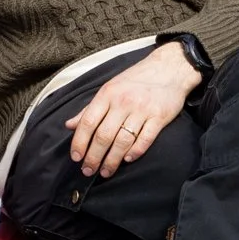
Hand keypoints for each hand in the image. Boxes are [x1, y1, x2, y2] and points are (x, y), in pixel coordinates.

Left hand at [66, 43, 200, 179]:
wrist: (169, 68)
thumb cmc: (136, 80)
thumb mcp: (109, 88)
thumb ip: (89, 109)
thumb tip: (69, 125)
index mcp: (107, 94)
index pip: (87, 122)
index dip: (79, 142)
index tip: (76, 158)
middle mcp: (123, 102)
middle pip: (103, 135)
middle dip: (94, 157)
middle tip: (88, 171)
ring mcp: (142, 109)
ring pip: (122, 141)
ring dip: (112, 160)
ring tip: (106, 171)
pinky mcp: (159, 117)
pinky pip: (145, 139)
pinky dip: (135, 152)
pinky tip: (127, 159)